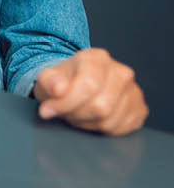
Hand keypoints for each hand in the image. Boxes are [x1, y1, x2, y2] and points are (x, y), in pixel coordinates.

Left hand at [33, 48, 147, 135]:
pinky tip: (91, 118)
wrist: (76, 84)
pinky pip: (119, 129)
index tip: (47, 110)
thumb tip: (58, 89)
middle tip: (64, 111)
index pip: (88, 84)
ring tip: (76, 113)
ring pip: (109, 120)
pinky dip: (100, 129)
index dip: (66, 102)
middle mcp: (120, 72)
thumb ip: (49, 81)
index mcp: (97, 58)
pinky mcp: (139, 109)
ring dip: (86, 123)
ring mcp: (133, 91)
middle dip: (76, 114)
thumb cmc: (63, 81)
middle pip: (100, 106)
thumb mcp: (47, 77)